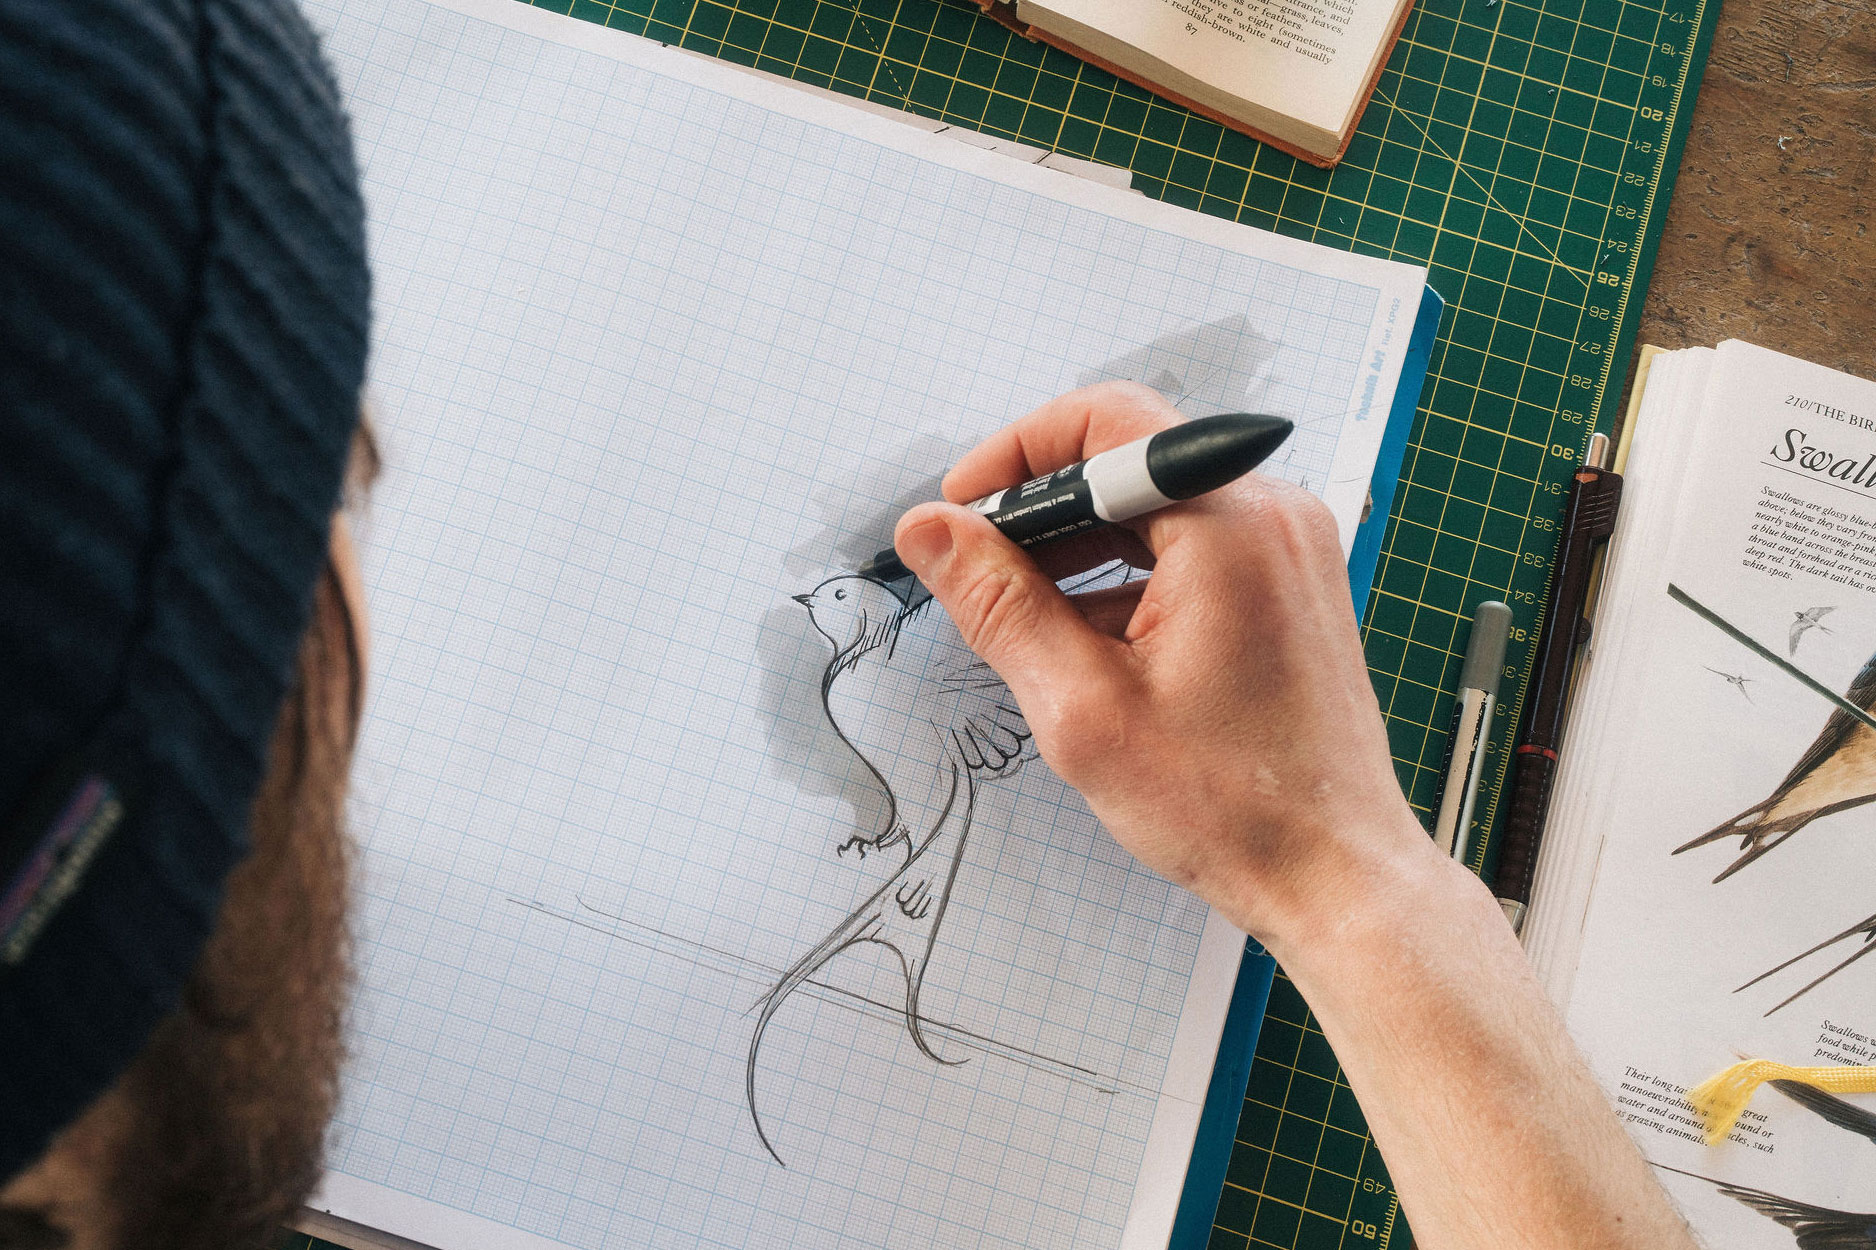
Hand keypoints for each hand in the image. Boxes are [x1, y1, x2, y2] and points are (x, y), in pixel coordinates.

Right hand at [893, 382, 1435, 948]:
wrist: (1334, 876)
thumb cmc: (1235, 806)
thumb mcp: (1083, 707)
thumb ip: (999, 604)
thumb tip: (931, 532)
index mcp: (1233, 526)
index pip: (1105, 423)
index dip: (1014, 456)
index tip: (961, 509)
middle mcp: (1273, 517)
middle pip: (1129, 460)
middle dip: (1040, 508)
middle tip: (975, 569)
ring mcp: (1288, 552)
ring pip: (1156, 508)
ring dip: (1079, 547)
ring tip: (1019, 616)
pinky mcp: (1287, 590)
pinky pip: (1190, 549)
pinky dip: (1126, 577)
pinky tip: (1082, 642)